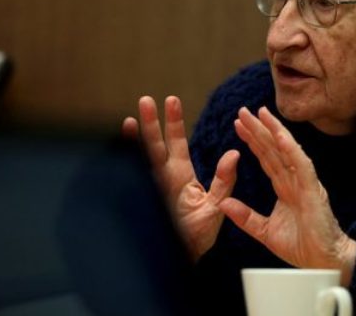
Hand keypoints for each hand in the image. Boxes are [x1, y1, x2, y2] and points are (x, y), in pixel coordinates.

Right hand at [122, 95, 238, 260]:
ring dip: (136, 138)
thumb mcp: (216, 205)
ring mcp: (151, 188)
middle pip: (155, 145)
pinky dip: (126, 162)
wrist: (185, 257)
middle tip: (147, 99)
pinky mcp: (143, 199)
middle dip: (151, 123)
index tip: (171, 100)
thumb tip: (235, 154)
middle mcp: (163, 178)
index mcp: (181, 175)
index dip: (173, 123)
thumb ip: (224, 180)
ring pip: (141, 158)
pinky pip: (132, 178)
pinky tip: (121, 147)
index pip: (176, 143)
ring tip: (131, 116)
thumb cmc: (200, 234)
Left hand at [219, 106, 355, 285]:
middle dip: (258, 129)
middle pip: (274, 149)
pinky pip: (302, 165)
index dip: (252, 141)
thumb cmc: (301, 246)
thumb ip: (246, 217)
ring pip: (287, 150)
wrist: (321, 263)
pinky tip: (281, 135)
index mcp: (285, 187)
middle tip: (243, 111)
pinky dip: (291, 149)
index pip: (266, 158)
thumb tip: (224, 204)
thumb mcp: (265, 231)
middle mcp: (295, 180)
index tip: (238, 125)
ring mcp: (305, 183)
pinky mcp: (313, 190)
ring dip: (274, 130)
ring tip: (261, 113)